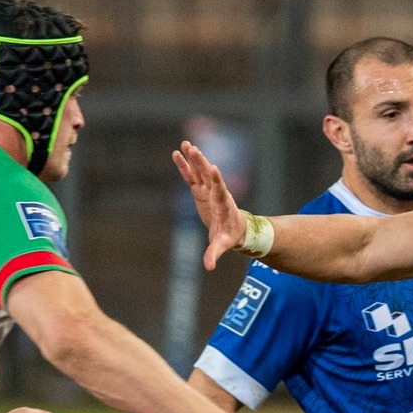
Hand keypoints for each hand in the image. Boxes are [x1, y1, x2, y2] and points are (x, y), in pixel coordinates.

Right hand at [172, 140, 244, 269]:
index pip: (220, 190)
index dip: (216, 180)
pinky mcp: (200, 190)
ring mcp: (207, 190)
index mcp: (223, 204)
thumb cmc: (231, 236)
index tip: (213, 168)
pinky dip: (185, 166)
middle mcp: (216, 193)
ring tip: (186, 144)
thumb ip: (215, 253)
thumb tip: (209, 267)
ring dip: (193, 159)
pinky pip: (191, 176)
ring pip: (200, 172)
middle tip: (194, 149)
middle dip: (201, 164)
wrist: (236, 229)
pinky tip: (177, 153)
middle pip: (208, 176)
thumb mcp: (224, 245)